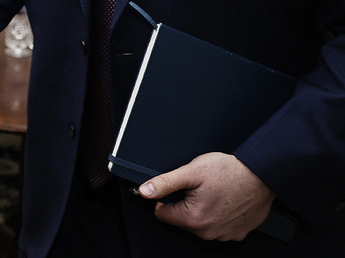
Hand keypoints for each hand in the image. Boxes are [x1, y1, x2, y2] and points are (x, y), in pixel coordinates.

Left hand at [139, 152, 275, 240]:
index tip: (178, 189)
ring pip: (199, 223)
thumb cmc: (230, 172)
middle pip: (180, 219)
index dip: (166, 197)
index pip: (162, 214)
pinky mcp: (237, 233)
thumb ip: (165, 183)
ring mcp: (224, 235)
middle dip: (185, 203)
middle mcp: (209, 232)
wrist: (261, 174)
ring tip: (213, 193)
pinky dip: (218, 214)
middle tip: (199, 188)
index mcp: (194, 219)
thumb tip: (145, 190)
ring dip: (202, 209)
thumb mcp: (191, 172)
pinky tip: (225, 201)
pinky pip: (218, 226)